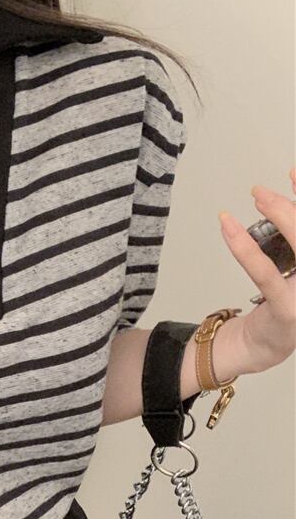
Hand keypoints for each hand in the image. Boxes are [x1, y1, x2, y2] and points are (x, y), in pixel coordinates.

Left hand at [218, 167, 295, 374]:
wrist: (264, 346)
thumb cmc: (281, 301)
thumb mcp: (293, 267)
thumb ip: (291, 238)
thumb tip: (283, 200)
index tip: (293, 172)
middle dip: (293, 205)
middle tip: (263, 190)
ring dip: (280, 216)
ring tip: (257, 197)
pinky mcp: (290, 312)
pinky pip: (266, 274)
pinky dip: (246, 248)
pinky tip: (229, 227)